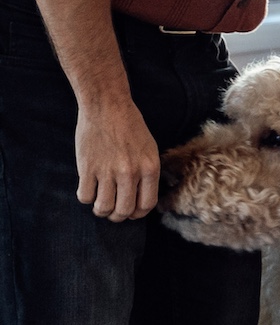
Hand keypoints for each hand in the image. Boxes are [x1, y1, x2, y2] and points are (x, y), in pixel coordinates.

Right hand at [76, 92, 163, 219]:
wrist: (107, 107)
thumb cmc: (130, 127)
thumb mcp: (149, 149)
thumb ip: (147, 173)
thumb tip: (141, 199)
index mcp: (149, 168)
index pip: (146, 205)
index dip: (137, 214)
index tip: (131, 212)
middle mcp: (130, 173)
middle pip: (124, 211)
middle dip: (118, 217)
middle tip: (113, 211)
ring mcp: (107, 171)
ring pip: (103, 207)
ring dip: (101, 210)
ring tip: (100, 203)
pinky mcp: (87, 168)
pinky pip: (84, 197)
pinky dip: (86, 198)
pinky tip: (89, 189)